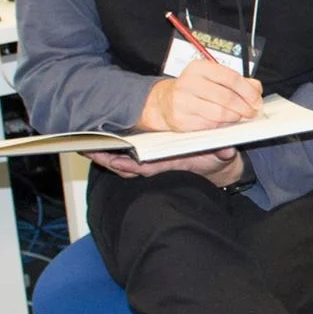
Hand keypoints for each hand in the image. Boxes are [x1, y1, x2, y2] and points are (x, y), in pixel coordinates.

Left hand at [88, 147, 244, 183]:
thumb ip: (223, 153)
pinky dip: (112, 154)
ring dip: (105, 157)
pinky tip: (100, 146)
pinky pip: (126, 159)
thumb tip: (226, 150)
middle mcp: (158, 165)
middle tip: (88, 150)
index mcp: (171, 164)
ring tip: (87, 147)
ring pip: (123, 164)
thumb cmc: (216, 160)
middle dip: (107, 160)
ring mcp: (152, 163)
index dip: (130, 164)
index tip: (116, 160)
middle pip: (127, 167)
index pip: (146, 166)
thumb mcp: (222, 156)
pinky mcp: (150, 159)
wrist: (219, 166)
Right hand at [141, 60, 262, 131]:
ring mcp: (183, 102)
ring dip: (235, 118)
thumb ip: (237, 81)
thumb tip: (256, 88)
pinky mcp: (181, 120)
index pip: (231, 78)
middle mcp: (189, 82)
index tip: (257, 100)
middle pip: (226, 97)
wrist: (164, 102)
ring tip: (239, 117)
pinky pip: (210, 125)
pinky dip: (222, 125)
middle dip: (244, 107)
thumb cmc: (194, 88)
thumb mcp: (213, 78)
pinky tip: (225, 122)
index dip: (248, 91)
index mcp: (199, 68)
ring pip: (219, 113)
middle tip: (252, 112)